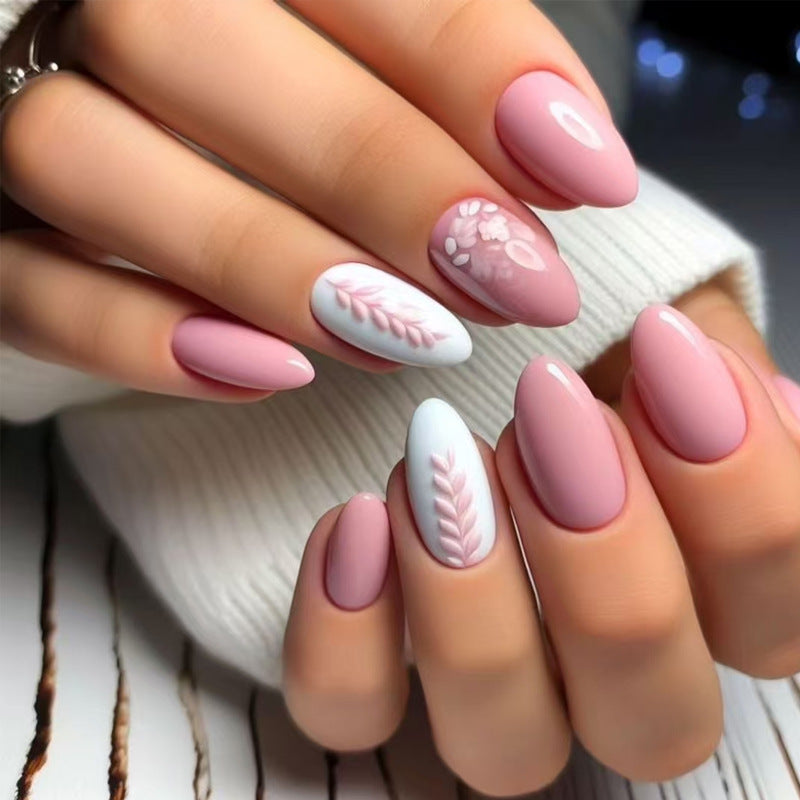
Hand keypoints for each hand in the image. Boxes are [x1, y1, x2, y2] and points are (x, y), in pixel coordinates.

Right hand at [0, 0, 636, 399]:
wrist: (141, 132)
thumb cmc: (278, 88)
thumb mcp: (360, 48)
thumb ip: (446, 69)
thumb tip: (569, 153)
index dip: (473, 65)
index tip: (589, 174)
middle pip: (194, 40)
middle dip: (378, 173)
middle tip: (512, 280)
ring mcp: (8, 113)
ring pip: (90, 159)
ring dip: (264, 261)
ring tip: (407, 336)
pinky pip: (23, 286)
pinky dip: (138, 337)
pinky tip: (263, 372)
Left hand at [282, 286, 799, 794]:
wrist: (475, 369)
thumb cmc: (577, 361)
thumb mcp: (648, 346)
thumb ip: (703, 379)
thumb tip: (754, 402)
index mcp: (715, 608)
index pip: (778, 611)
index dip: (738, 486)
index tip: (660, 340)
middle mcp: (615, 685)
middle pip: (657, 720)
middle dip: (605, 555)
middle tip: (545, 402)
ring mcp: (498, 702)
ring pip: (508, 747)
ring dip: (470, 601)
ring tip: (434, 461)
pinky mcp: (379, 686)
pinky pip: (357, 713)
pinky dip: (348, 634)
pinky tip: (356, 520)